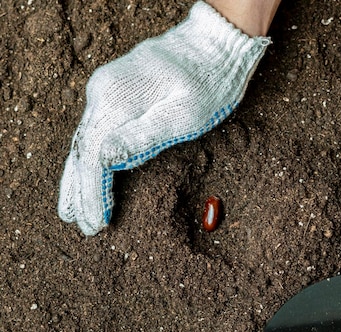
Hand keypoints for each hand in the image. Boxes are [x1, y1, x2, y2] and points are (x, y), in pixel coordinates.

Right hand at [58, 2, 268, 234]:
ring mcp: (107, 88)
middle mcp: (104, 93)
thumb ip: (144, 137)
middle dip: (80, 191)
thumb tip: (103, 160)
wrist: (214, 44)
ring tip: (72, 208)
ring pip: (85, 139)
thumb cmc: (208, 82)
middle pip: (82, 150)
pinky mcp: (116, 89)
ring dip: (79, 175)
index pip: (94, 159)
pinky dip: (90, 155)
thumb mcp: (185, 115)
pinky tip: (88, 170)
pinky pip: (96, 128)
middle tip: (81, 225)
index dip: (92, 195)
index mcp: (117, 101)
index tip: (94, 224)